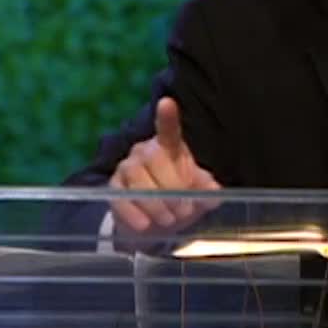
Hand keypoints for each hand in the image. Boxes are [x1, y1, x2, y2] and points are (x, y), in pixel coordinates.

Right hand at [108, 96, 221, 234]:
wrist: (153, 223)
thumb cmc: (180, 200)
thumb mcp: (198, 194)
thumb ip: (208, 190)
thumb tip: (215, 192)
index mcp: (169, 147)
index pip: (168, 129)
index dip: (167, 116)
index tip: (167, 103)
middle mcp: (145, 151)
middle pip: (154, 160)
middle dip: (172, 188)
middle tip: (183, 211)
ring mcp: (126, 168)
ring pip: (137, 179)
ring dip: (155, 203)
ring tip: (169, 219)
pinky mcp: (112, 187)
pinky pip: (120, 197)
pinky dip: (134, 213)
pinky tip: (146, 225)